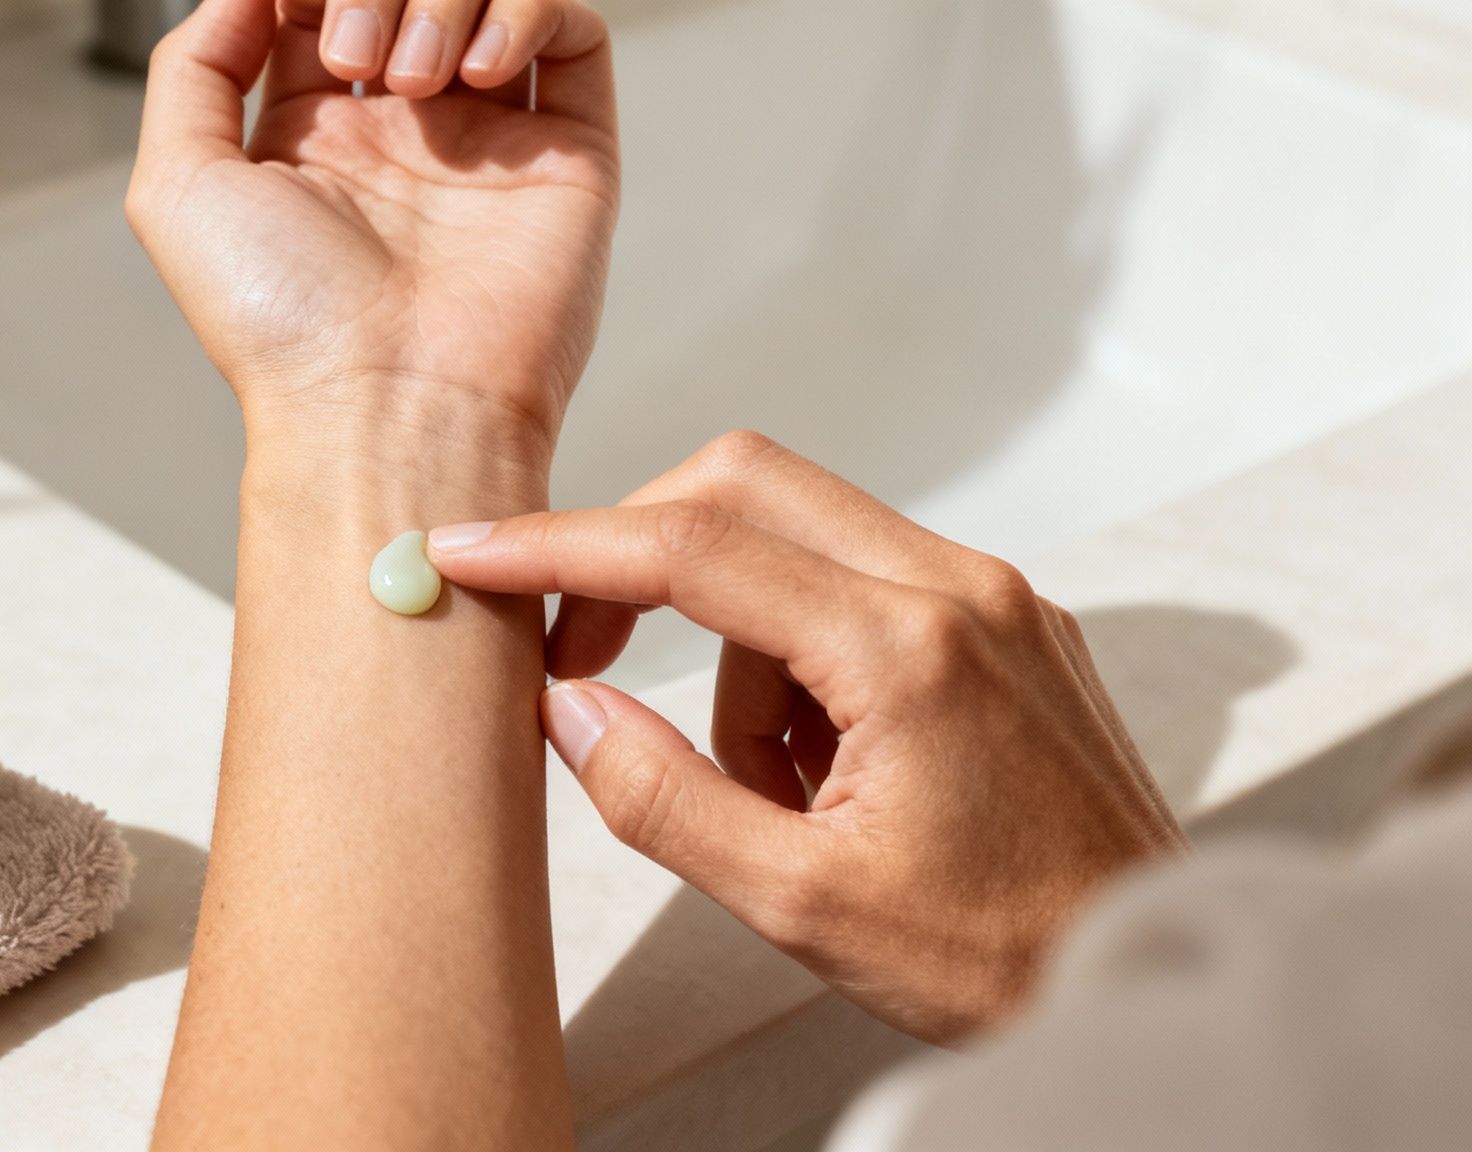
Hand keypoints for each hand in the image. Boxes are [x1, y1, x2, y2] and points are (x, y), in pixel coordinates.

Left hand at [126, 0, 618, 464]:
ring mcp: (491, 142)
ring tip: (415, 77)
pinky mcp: (568, 158)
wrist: (385, 405)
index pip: (320, 5)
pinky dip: (529, 11)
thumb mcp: (180, 188)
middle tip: (356, 54)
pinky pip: (574, 35)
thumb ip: (193, 68)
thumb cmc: (282, 326)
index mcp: (317, 138)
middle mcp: (408, 135)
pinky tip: (478, 70)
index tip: (298, 10)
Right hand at [426, 431, 1189, 1043]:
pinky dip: (803, 659)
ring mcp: (993, 596)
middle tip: (580, 653)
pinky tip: (834, 771)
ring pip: (798, 544)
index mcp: (909, 651)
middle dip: (637, 553)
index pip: (694, 550)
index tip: (474, 552)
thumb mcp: (802, 904)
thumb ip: (664, 798)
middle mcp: (960, 589)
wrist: (1147, 971)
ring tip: (781, 795)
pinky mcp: (1008, 620)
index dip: (562, 546)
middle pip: (745, 486)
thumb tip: (568, 705)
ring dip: (739, 650)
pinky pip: (860, 585)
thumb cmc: (1000, 958)